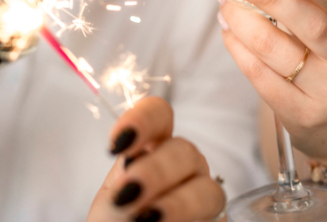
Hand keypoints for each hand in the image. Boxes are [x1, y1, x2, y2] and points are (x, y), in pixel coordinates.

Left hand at [87, 97, 225, 221]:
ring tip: (149, 219)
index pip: (158, 115)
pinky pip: (216, 216)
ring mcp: (201, 194)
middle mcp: (180, 165)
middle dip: (156, 171)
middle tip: (128, 194)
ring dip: (179, 203)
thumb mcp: (110, 205)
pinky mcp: (214, 219)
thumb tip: (132, 186)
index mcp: (151, 147)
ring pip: (206, 189)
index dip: (142, 120)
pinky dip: (192, 219)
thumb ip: (123, 190)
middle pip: (184, 150)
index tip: (118, 142)